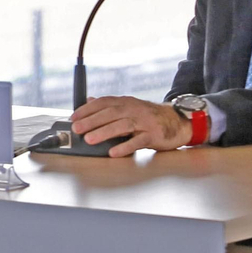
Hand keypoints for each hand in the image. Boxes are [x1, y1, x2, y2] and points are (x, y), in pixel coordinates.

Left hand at [69, 96, 191, 157]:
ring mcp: (144, 122)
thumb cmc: (149, 116)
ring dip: (104, 132)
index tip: (74, 117)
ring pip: (122, 126)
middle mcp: (134, 109)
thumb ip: (110, 105)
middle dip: (91, 121)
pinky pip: (138, 141)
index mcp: (126, 102)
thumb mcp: (130, 107)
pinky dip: (124, 146)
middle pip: (110, 113)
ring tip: (90, 139)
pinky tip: (113, 152)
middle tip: (77, 129)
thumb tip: (88, 101)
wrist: (177, 121)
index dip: (87, 109)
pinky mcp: (153, 136)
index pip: (104, 103)